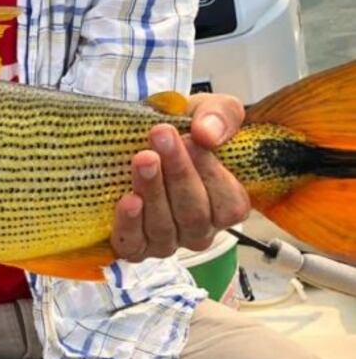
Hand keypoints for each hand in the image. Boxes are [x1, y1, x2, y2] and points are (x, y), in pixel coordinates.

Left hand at [112, 93, 250, 261]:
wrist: (135, 137)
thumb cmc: (180, 130)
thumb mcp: (206, 112)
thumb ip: (220, 115)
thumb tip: (208, 133)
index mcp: (225, 205)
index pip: (229, 204)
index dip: (211, 173)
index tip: (191, 138)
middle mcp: (199, 229)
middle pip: (194, 213)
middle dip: (178, 173)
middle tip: (160, 137)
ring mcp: (167, 241)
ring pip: (164, 226)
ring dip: (153, 190)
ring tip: (143, 158)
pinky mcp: (134, 246)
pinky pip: (134, 244)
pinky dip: (130, 223)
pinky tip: (128, 200)